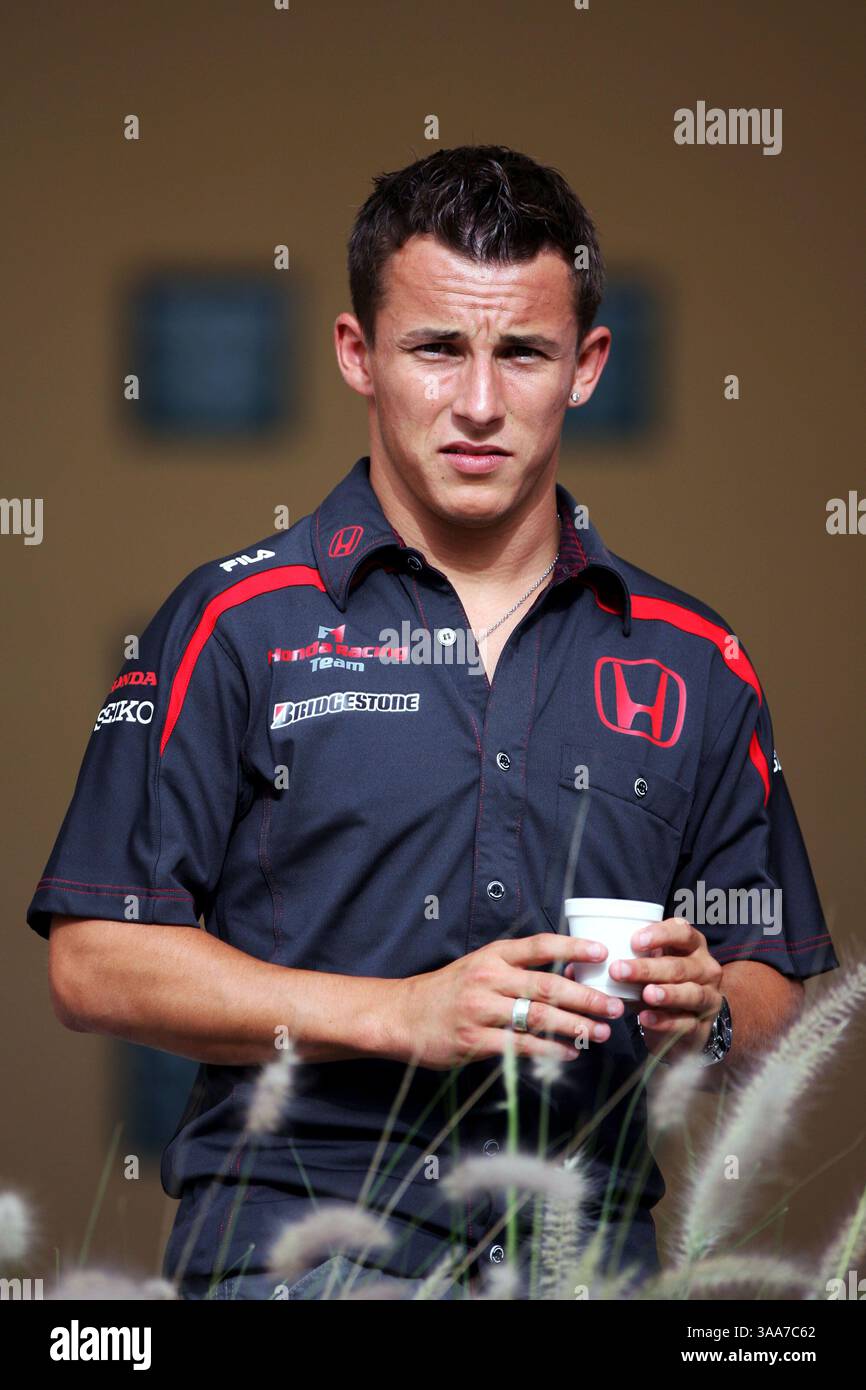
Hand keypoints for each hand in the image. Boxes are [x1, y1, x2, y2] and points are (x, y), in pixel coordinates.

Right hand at [391, 934, 625, 1070]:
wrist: (402, 1015)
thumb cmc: (447, 990)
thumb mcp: (479, 966)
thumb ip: (517, 969)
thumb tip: (569, 973)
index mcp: (492, 955)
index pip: (539, 946)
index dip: (573, 947)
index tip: (602, 951)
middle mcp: (488, 978)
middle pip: (546, 985)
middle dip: (585, 996)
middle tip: (613, 1005)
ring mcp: (480, 1010)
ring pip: (537, 1016)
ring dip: (574, 1025)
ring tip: (600, 1032)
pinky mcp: (473, 1040)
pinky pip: (519, 1046)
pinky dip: (548, 1050)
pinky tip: (568, 1054)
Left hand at [573, 916, 722, 1060]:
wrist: (688, 1022)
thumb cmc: (661, 984)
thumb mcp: (647, 968)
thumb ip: (619, 964)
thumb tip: (573, 967)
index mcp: (691, 946)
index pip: (683, 932)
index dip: (661, 934)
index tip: (634, 940)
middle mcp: (705, 968)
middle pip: (680, 965)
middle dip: (649, 967)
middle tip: (618, 970)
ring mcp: (708, 997)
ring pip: (690, 993)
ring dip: (666, 993)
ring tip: (645, 994)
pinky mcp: (703, 1026)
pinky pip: (686, 1022)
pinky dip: (665, 1021)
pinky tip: (646, 1019)